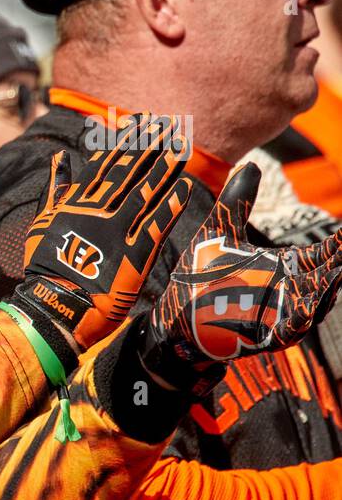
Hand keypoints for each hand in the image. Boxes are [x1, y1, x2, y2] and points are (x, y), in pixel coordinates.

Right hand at [16, 114, 191, 349]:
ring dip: (164, 168)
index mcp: (76, 204)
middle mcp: (97, 212)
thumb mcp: (42, 222)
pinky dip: (171, 206)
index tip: (139, 121)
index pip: (104, 163)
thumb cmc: (46, 266)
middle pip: (128, 171)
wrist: (55, 305)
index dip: (124, 140)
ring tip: (181, 147)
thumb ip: (54, 188)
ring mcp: (116, 232)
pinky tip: (184, 188)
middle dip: (149, 146)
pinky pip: (156, 225)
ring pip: (145, 192)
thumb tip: (59, 157)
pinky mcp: (134, 255)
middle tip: (168, 124)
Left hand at [143, 162, 341, 378]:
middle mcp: (290, 289)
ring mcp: (280, 314)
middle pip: (329, 276)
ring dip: (329, 290)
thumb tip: (252, 164)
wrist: (175, 317)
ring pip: (317, 303)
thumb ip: (237, 201)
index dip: (341, 242)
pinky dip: (303, 318)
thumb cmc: (199, 275)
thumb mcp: (218, 232)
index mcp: (285, 265)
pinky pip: (292, 329)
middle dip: (340, 266)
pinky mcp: (265, 336)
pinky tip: (311, 305)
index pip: (325, 252)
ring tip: (337, 274)